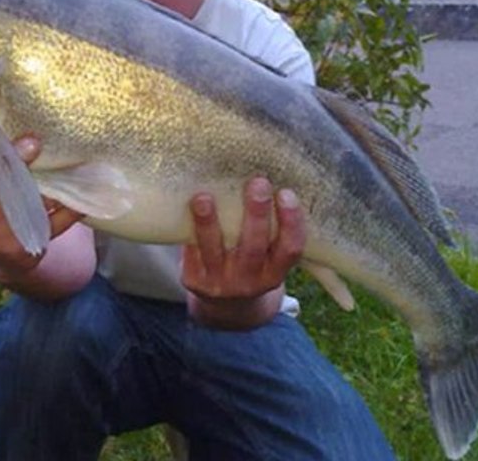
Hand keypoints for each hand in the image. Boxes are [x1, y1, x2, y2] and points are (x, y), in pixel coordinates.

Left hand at [182, 178, 304, 328]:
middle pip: (253, 246)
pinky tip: (186, 207)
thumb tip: (262, 170)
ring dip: (209, 222)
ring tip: (204, 197)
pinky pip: (192, 253)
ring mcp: (221, 283)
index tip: (287, 193)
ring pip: (214, 250)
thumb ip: (269, 227)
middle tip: (258, 182)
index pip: (289, 249)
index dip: (291, 223)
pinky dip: (190, 230)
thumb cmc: (251, 262)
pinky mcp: (195, 281)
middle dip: (257, 213)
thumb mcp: (267, 256)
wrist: (225, 306)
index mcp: (274, 272)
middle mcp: (250, 281)